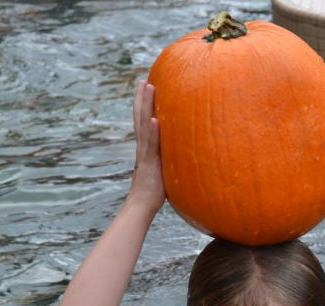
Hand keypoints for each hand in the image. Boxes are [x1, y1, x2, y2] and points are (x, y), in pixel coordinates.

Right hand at [130, 81, 165, 210]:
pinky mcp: (149, 163)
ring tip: (148, 87)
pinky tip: (155, 119)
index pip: (143, 122)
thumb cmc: (155, 191)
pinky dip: (153, 132)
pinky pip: (151, 145)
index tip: (146, 88)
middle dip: (142, 98)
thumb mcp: (165, 170)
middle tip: (143, 80)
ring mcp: (145, 153)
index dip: (144, 105)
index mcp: (146, 148)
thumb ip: (170, 160)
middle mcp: (143, 147)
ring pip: (144, 124)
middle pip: (140, 117)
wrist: (142, 205)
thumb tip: (184, 154)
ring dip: (146, 105)